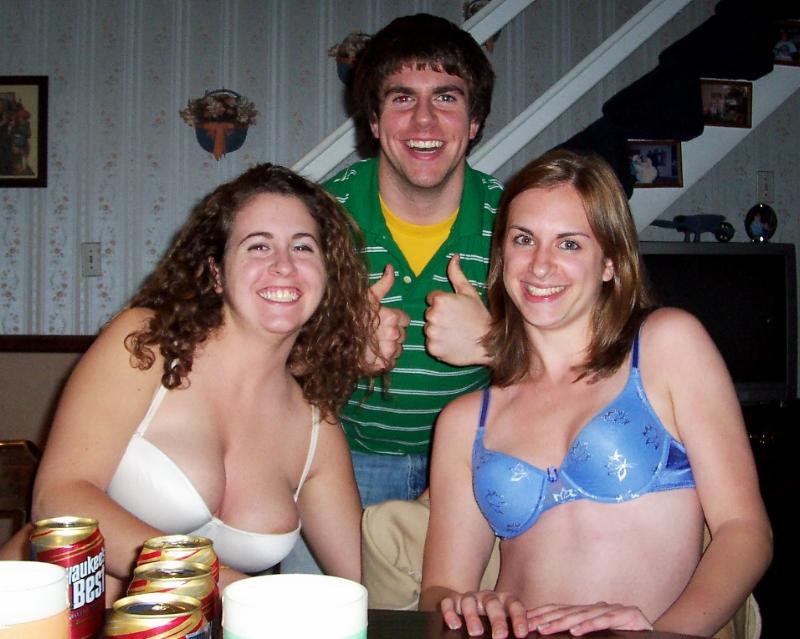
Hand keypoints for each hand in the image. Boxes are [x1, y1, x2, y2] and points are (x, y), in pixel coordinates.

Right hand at [361, 264, 409, 374]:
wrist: (333, 342)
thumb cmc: (350, 316)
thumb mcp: (366, 297)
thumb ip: (384, 284)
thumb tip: (392, 267)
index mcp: (392, 317)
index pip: (405, 320)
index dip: (396, 319)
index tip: (384, 320)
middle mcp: (394, 334)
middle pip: (402, 335)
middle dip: (393, 333)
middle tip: (377, 332)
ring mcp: (388, 351)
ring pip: (398, 349)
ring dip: (389, 346)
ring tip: (374, 343)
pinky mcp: (382, 365)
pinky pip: (391, 362)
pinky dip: (384, 359)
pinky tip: (373, 354)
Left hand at [424, 255, 490, 365]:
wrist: (488, 344)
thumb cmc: (479, 316)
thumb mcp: (469, 292)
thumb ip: (456, 274)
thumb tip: (453, 256)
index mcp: (440, 300)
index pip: (432, 299)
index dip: (444, 304)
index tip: (455, 310)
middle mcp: (432, 316)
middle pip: (429, 314)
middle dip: (440, 316)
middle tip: (456, 322)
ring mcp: (432, 333)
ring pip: (429, 329)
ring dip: (438, 331)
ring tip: (455, 333)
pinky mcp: (432, 348)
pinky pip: (431, 344)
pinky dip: (439, 344)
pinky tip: (452, 342)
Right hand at [440, 590, 530, 638]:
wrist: (467, 606)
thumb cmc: (492, 620)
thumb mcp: (504, 623)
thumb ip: (512, 630)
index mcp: (504, 601)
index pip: (514, 605)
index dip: (519, 618)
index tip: (521, 634)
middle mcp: (487, 597)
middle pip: (492, 603)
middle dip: (497, 619)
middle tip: (500, 636)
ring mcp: (469, 598)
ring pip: (469, 601)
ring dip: (472, 616)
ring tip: (476, 632)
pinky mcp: (452, 601)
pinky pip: (448, 603)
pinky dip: (450, 613)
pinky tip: (454, 625)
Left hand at [527, 602, 652, 635]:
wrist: (657, 637)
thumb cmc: (627, 636)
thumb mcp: (600, 635)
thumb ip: (579, 632)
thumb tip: (556, 633)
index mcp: (591, 611)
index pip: (563, 610)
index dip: (544, 614)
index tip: (526, 620)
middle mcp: (601, 608)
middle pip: (570, 611)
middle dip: (547, 618)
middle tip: (530, 625)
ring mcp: (615, 610)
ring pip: (584, 616)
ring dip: (562, 622)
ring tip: (546, 629)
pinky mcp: (629, 616)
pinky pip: (605, 621)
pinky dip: (589, 626)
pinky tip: (576, 631)